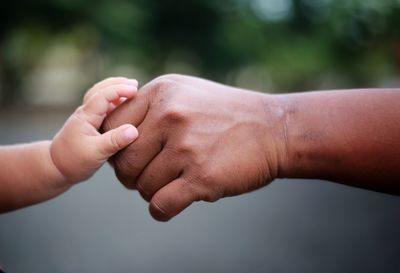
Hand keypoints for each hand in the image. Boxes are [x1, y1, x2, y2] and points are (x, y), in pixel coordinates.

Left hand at [50, 77, 138, 183]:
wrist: (55, 168)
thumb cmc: (73, 161)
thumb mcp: (96, 153)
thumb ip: (114, 141)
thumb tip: (134, 130)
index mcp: (85, 116)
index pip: (103, 95)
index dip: (119, 90)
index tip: (135, 90)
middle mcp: (85, 113)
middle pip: (100, 89)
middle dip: (118, 84)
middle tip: (135, 83)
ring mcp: (86, 117)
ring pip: (100, 95)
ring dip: (115, 89)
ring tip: (131, 89)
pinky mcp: (90, 123)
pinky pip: (102, 105)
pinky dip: (113, 100)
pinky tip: (123, 104)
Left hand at [104, 74, 286, 220]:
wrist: (274, 129)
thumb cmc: (227, 114)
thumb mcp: (187, 93)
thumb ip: (151, 107)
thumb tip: (117, 134)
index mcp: (161, 93)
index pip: (112, 127)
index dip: (116, 148)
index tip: (131, 156)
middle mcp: (170, 116)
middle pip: (123, 161)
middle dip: (131, 176)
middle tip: (147, 177)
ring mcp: (186, 147)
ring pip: (142, 186)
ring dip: (151, 192)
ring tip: (170, 185)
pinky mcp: (202, 177)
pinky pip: (161, 205)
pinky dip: (161, 210)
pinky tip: (171, 205)